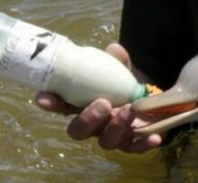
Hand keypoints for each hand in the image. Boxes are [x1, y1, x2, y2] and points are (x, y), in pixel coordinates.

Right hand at [35, 43, 162, 152]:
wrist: (154, 99)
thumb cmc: (128, 84)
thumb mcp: (123, 70)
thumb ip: (118, 61)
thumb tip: (113, 49)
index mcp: (84, 103)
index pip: (62, 106)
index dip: (51, 103)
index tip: (42, 97)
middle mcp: (94, 123)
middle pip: (79, 131)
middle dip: (87, 119)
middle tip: (102, 103)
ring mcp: (112, 135)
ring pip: (105, 141)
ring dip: (115, 126)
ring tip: (127, 110)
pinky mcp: (132, 143)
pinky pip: (135, 148)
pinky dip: (143, 144)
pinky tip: (154, 138)